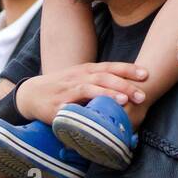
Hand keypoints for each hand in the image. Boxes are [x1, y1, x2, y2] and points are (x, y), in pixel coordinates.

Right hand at [15, 63, 148, 123]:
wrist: (31, 94)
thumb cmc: (61, 88)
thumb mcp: (81, 81)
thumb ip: (100, 84)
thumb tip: (127, 92)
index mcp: (86, 70)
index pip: (110, 66)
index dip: (128, 69)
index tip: (146, 73)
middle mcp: (79, 76)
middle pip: (105, 76)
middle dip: (125, 83)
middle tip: (143, 93)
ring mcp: (69, 89)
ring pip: (91, 86)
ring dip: (109, 92)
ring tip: (125, 99)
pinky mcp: (59, 104)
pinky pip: (74, 103)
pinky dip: (87, 105)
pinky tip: (98, 111)